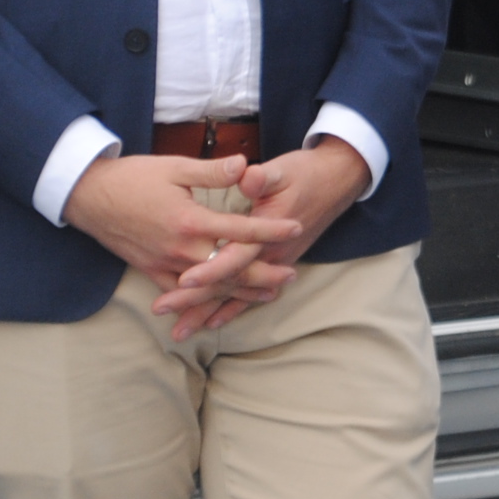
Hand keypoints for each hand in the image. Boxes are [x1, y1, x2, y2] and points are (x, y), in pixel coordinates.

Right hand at [62, 151, 303, 322]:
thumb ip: (212, 171)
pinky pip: (181, 295)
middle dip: (264, 274)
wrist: (89, 197)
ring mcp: (165, 265)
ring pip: (210, 287)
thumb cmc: (132, 177)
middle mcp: (180, 249)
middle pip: (231, 268)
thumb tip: (245, 164)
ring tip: (269, 294)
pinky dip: (203, 303)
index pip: (239, 229)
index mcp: (189, 220)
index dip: (270, 229)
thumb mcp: (174, 167)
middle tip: (292, 274)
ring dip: (241, 292)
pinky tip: (219, 308)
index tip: (295, 228)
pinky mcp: (151, 272)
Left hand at [149, 137, 370, 338]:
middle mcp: (270, 254)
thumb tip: (246, 175)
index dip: (209, 269)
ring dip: (207, 311)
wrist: (337, 182)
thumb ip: (262, 177)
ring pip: (236, 294)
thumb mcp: (283, 169)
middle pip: (228, 283)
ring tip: (178, 330)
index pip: (234, 256)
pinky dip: (231, 309)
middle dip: (195, 299)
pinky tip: (213, 322)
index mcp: (266, 230)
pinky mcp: (275, 264)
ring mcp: (274, 262)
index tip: (182, 280)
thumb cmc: (305, 173)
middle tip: (161, 309)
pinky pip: (251, 294)